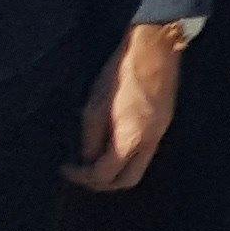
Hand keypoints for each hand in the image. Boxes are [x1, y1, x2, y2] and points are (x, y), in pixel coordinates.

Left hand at [65, 19, 189, 190]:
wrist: (154, 48)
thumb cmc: (120, 75)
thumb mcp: (95, 107)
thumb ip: (91, 139)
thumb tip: (88, 159)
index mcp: (131, 139)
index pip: (104, 175)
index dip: (81, 176)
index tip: (66, 167)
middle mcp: (150, 142)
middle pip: (127, 180)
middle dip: (102, 182)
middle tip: (82, 171)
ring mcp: (161, 132)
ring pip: (138, 167)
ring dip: (115, 169)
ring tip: (95, 157)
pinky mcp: (163, 122)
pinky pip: (144, 152)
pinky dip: (126, 154)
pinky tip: (112, 141)